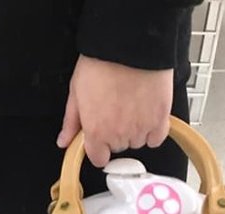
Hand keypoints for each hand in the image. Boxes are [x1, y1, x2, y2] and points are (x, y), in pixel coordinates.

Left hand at [57, 56, 173, 167]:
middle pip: (118, 147)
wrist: (129, 44)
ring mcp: (140, 128)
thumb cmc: (101, 62)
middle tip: (115, 110)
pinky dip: (153, 130)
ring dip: (134, 130)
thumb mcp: (76, 91)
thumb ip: (71, 121)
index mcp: (96, 131)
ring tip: (131, 106)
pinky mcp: (160, 118)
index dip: (98, 149)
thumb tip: (64, 140)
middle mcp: (118, 134)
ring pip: (137, 141)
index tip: (99, 139)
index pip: (98, 158)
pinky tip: (147, 115)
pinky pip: (157, 138)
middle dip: (115, 133)